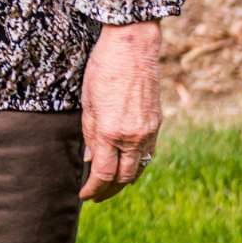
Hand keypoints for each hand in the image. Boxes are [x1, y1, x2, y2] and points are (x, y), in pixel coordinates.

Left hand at [78, 19, 162, 202]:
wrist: (133, 46)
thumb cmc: (103, 69)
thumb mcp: (87, 102)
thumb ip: (89, 133)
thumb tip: (89, 159)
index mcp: (110, 131)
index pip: (103, 174)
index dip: (93, 188)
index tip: (84, 194)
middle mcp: (133, 136)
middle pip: (123, 178)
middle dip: (108, 191)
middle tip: (95, 196)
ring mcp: (148, 131)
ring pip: (138, 168)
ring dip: (124, 181)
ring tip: (110, 187)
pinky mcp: (157, 124)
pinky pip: (148, 154)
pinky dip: (137, 165)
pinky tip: (126, 167)